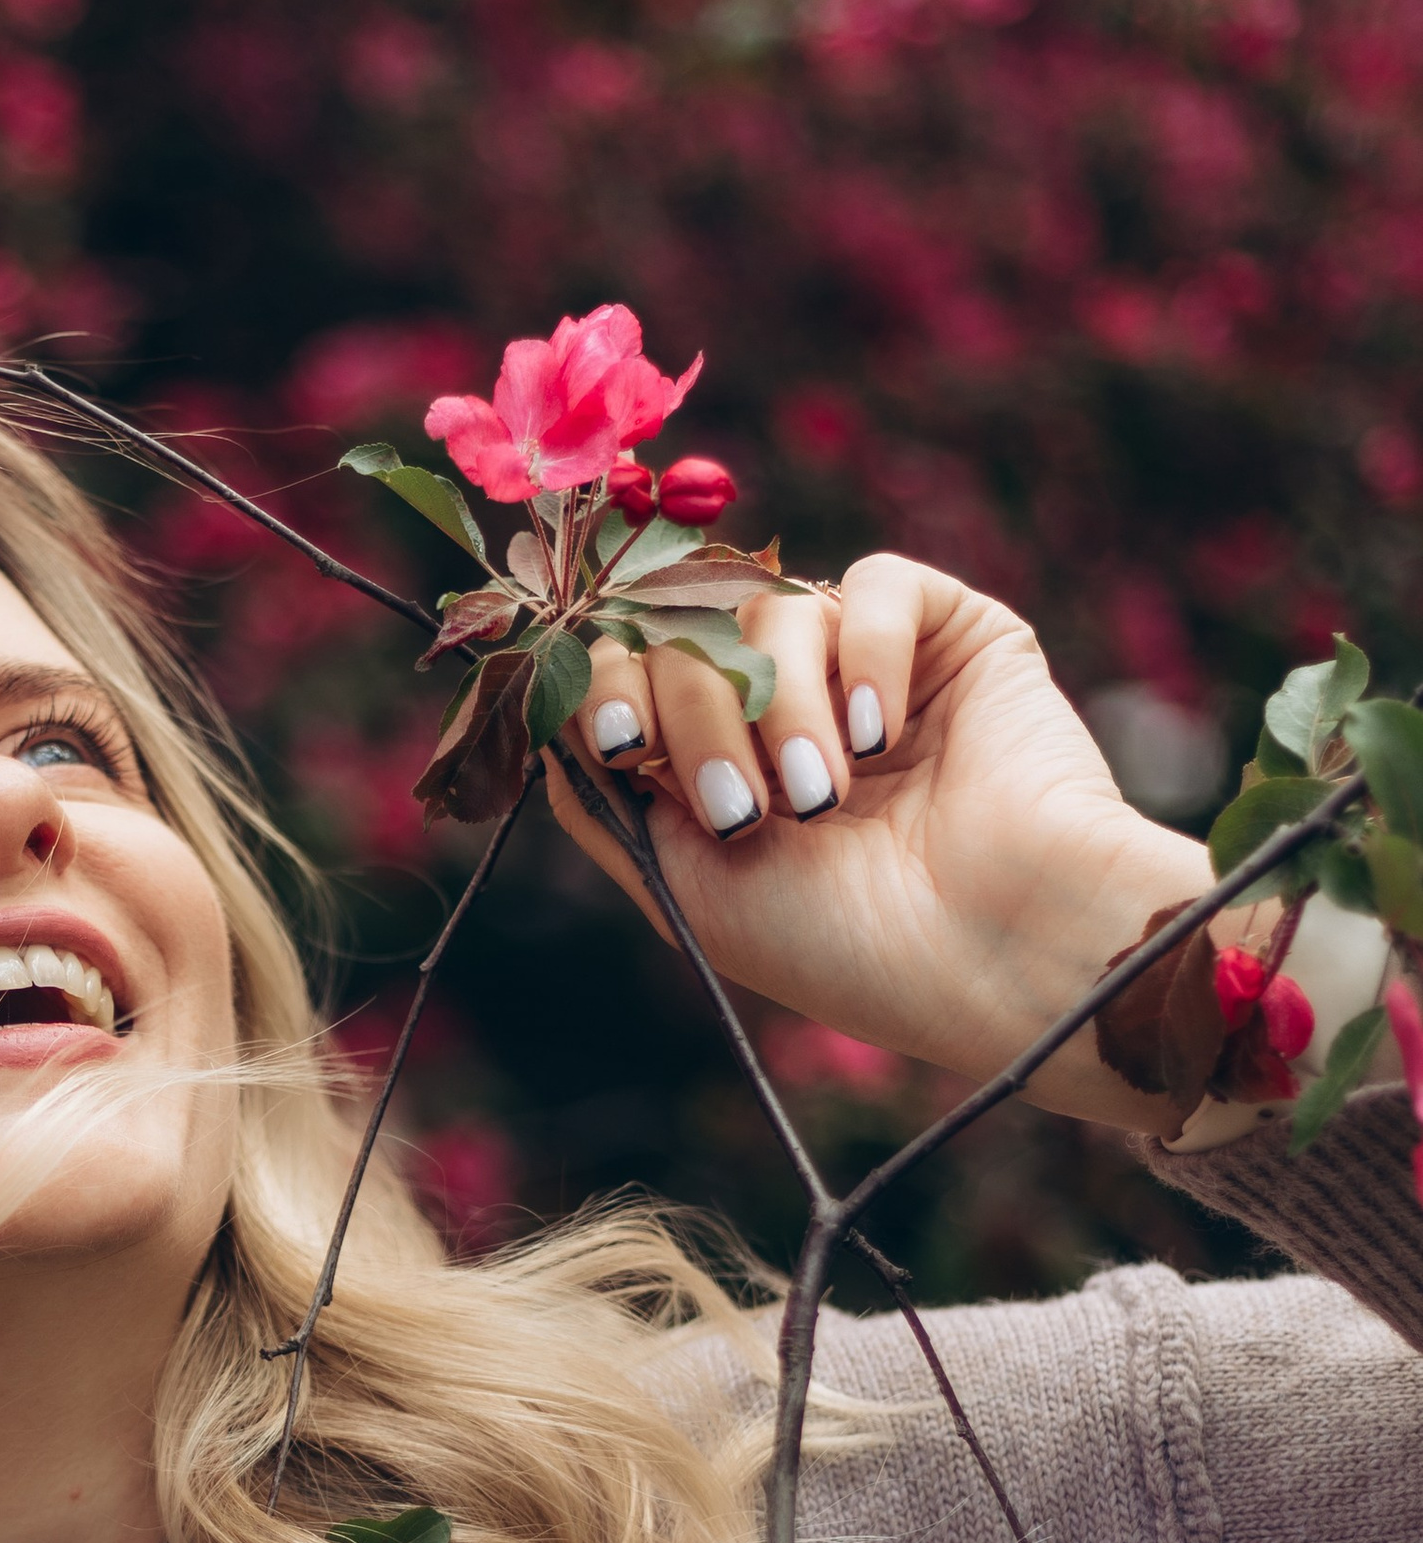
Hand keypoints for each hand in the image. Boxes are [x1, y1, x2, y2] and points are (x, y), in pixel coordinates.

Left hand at [541, 552, 1215, 1128]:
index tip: (620, 743)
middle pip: (686, 629)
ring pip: (772, 609)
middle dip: (692, 713)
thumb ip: (609, 801)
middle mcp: (788, 704)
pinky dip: (864, 651)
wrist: (997, 957)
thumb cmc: (847, 949)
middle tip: (740, 808)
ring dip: (780, 708)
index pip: (628, 668)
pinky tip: (883, 736)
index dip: (605, 682)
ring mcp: (868, 665)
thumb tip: (545, 713)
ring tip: (824, 800)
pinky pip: (876, 584)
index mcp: (720, 762)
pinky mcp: (954, 635)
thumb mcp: (689, 891)